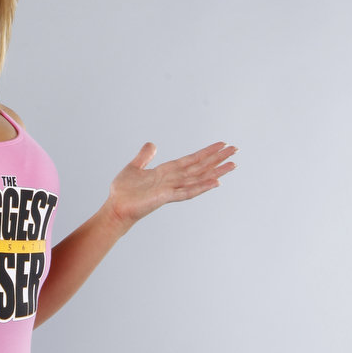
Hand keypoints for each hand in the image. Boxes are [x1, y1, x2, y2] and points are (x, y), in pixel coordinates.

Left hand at [108, 141, 236, 228]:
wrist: (115, 208)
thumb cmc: (123, 192)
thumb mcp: (134, 167)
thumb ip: (144, 156)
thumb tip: (152, 144)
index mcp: (167, 172)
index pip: (191, 160)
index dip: (207, 152)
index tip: (222, 145)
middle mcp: (173, 180)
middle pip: (200, 167)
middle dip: (218, 159)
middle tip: (235, 150)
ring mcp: (172, 189)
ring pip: (199, 178)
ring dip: (216, 171)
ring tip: (233, 165)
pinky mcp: (167, 197)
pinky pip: (188, 191)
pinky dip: (202, 187)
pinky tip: (216, 183)